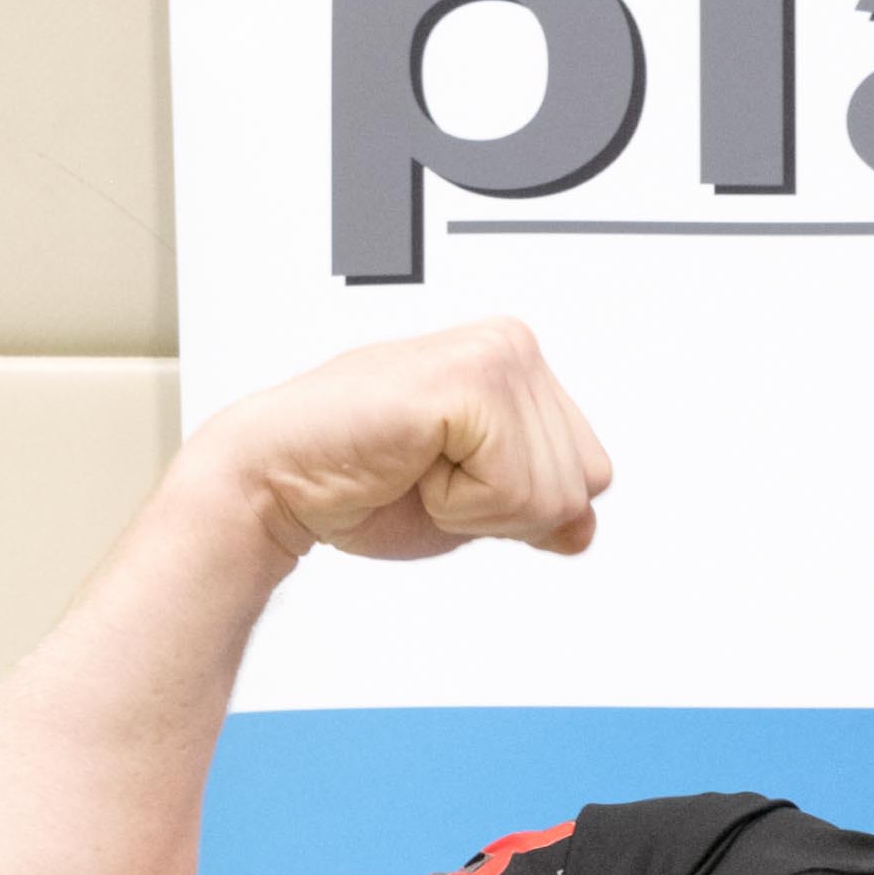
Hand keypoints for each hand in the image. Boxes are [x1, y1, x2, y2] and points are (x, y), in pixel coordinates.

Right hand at [183, 318, 612, 566]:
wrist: (282, 479)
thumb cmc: (363, 482)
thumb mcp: (476, 506)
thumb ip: (535, 506)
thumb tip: (586, 526)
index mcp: (519, 367)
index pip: (591, 475)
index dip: (525, 508)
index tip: (455, 481)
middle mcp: (514, 348)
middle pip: (582, 486)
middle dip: (507, 511)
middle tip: (432, 476)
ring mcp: (497, 356)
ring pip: (552, 494)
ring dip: (478, 508)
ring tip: (418, 467)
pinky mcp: (471, 381)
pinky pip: (511, 490)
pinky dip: (459, 505)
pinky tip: (411, 464)